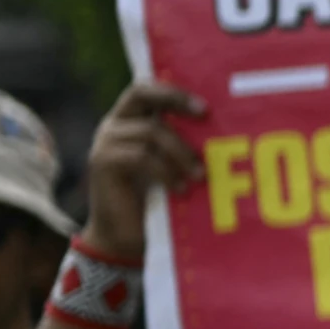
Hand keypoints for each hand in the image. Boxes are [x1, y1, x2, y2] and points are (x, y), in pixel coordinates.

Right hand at [81, 82, 205, 258]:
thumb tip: (225, 129)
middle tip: (205, 115)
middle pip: (140, 94)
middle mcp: (115, 125)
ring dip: (181, 153)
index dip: (174, 91)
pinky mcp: (103, 163)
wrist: (124, 239)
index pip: (146, 89)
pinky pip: (141, 157)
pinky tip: (182, 189)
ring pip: (151, 132)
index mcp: (131, 120)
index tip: (207, 106)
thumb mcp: (174, 166)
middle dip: (175, 100)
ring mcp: (106, 142)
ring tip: (201, 176)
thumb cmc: (158, 201)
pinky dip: (167, 172)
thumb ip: (185, 144)